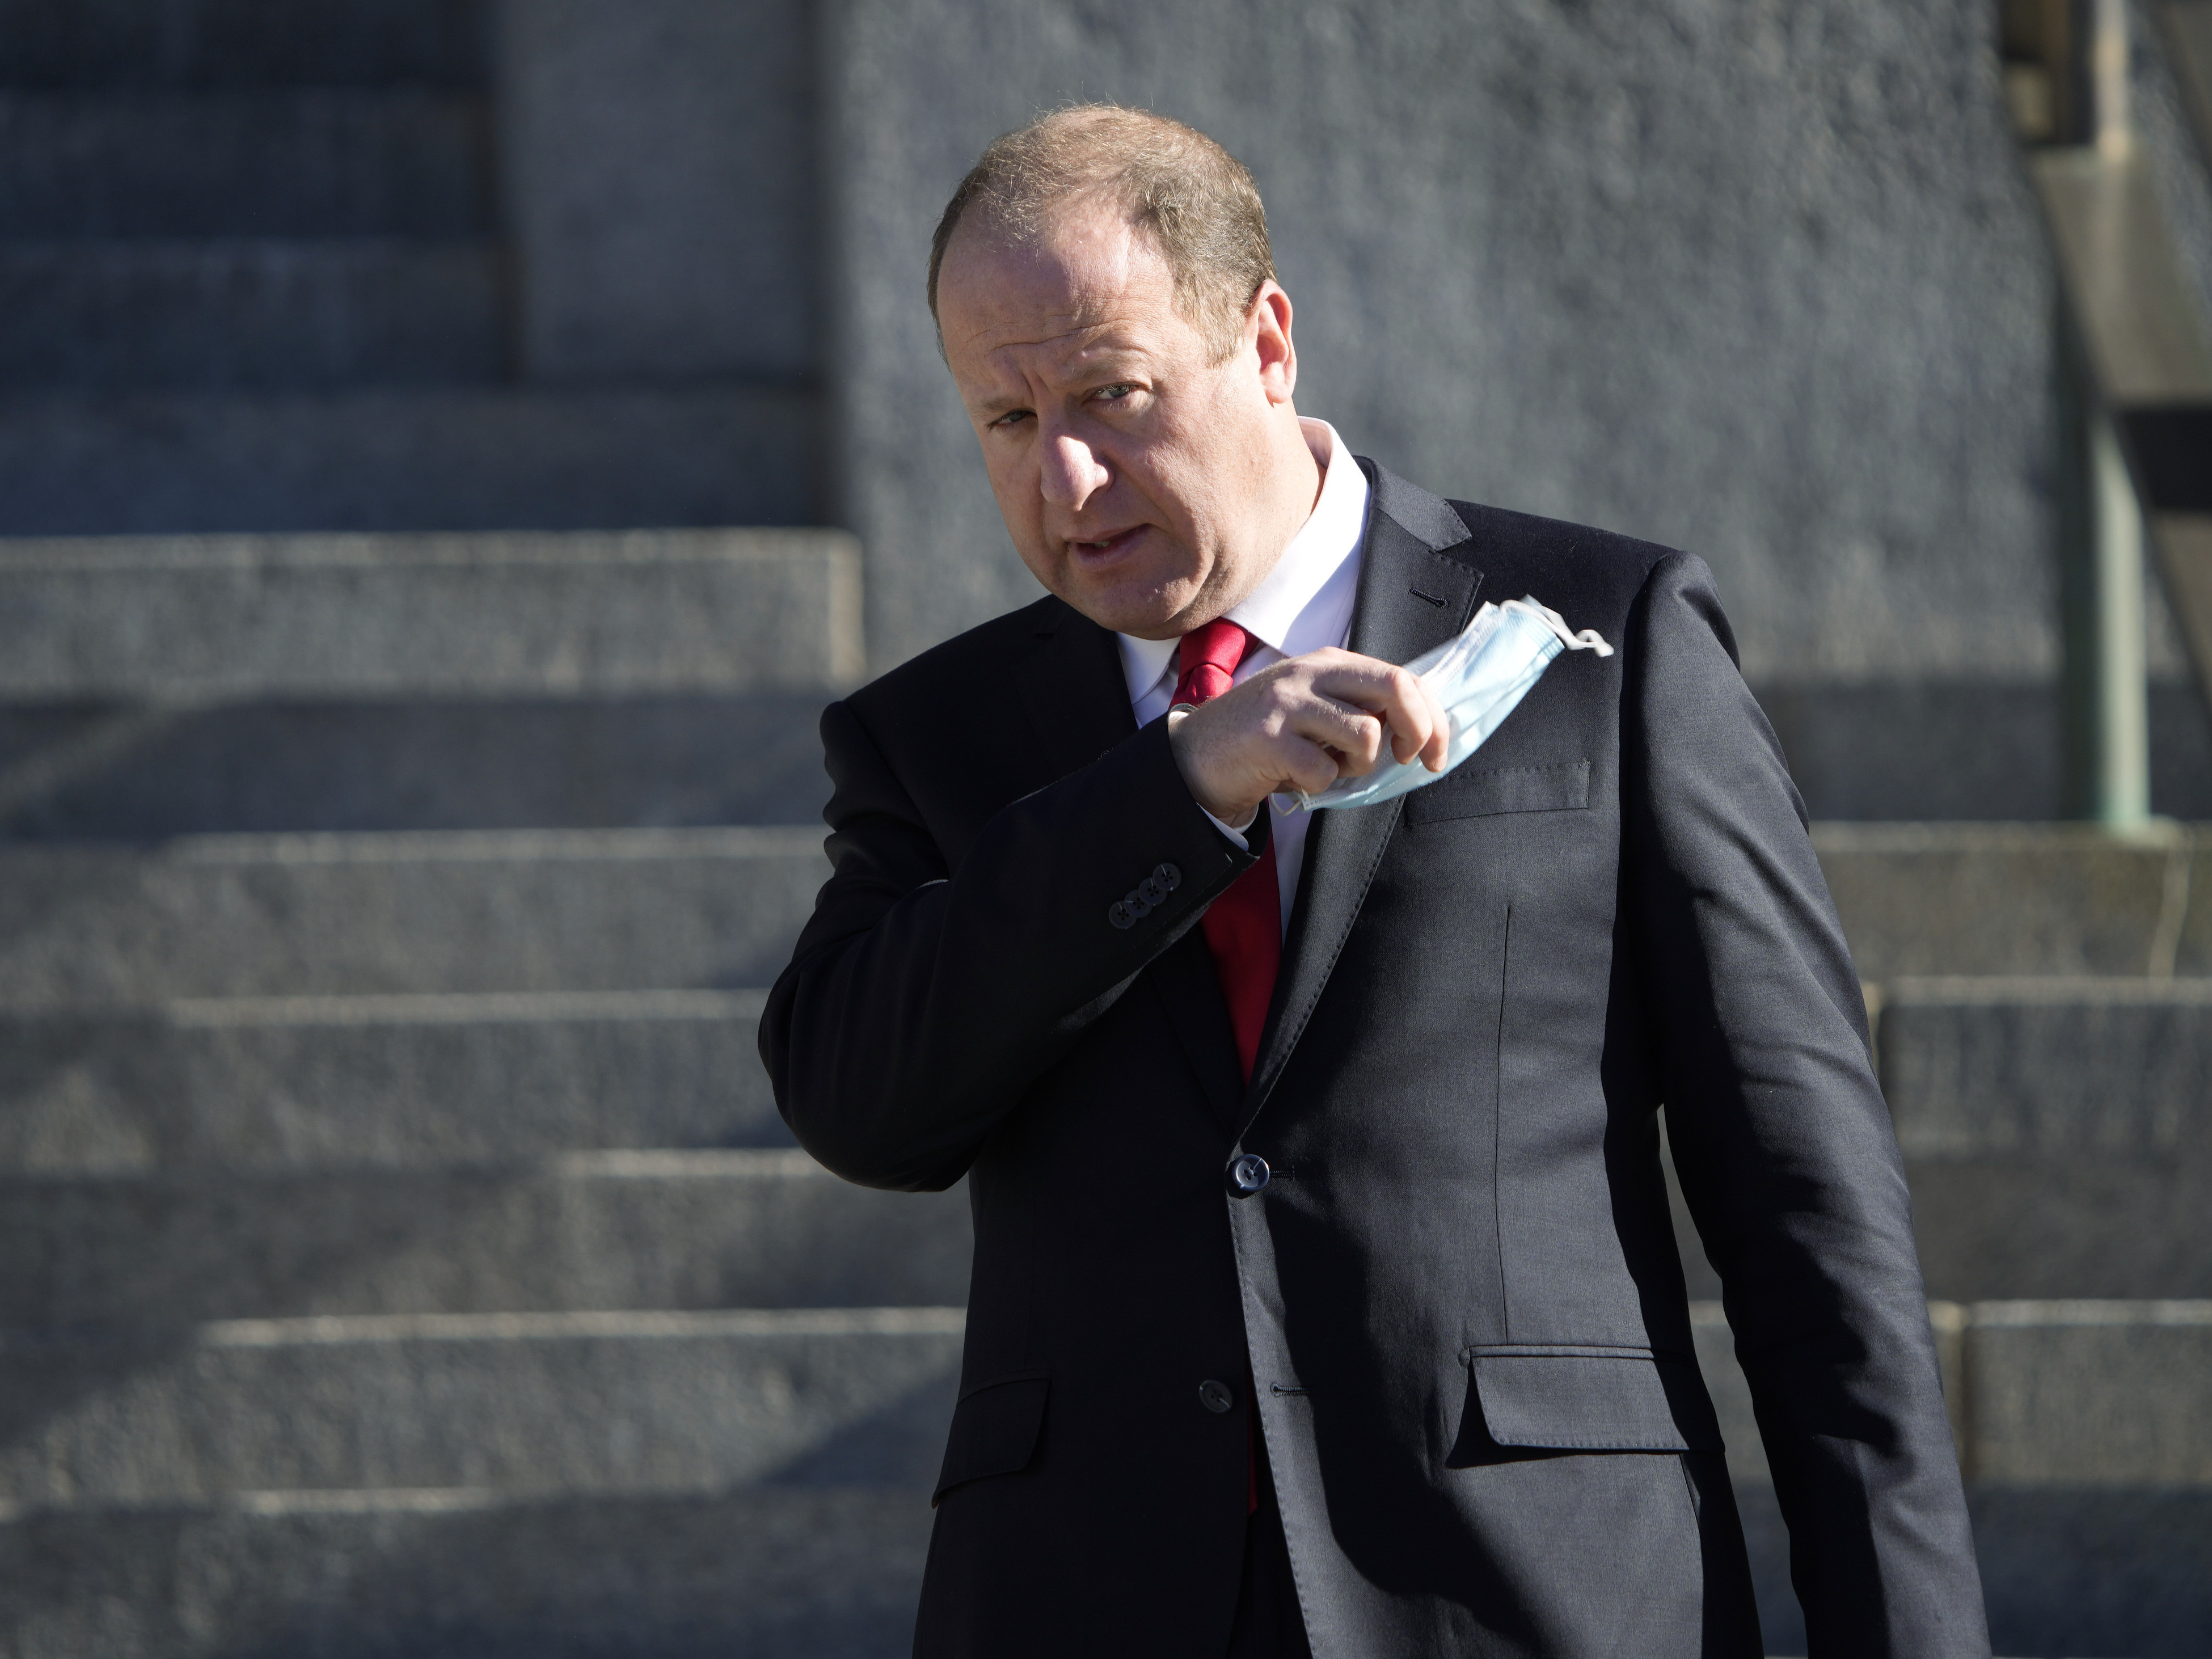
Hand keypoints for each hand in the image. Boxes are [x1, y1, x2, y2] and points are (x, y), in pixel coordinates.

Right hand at [1167, 648, 1449, 827]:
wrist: (1195, 756)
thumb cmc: (1264, 736)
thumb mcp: (1314, 707)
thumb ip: (1358, 708)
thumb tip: (1419, 730)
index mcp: (1328, 663)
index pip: (1402, 677)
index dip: (1433, 718)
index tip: (1434, 753)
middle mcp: (1309, 674)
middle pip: (1394, 689)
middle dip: (1418, 732)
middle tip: (1406, 760)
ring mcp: (1287, 703)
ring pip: (1364, 736)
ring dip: (1358, 766)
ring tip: (1328, 767)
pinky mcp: (1268, 738)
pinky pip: (1324, 770)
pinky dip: (1318, 785)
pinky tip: (1294, 778)